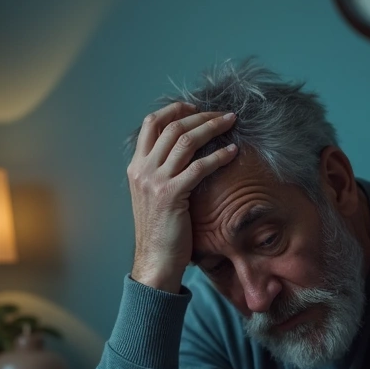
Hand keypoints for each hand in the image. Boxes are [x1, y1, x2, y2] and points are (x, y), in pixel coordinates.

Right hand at [127, 102, 238, 292]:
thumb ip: (161, 173)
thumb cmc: (160, 231)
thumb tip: (182, 154)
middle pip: (172, 126)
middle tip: (222, 113)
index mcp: (136, 167)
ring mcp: (155, 181)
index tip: (196, 108)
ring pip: (185, 140)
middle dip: (200, 115)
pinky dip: (218, 156)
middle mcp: (143, 169)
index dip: (175, 110)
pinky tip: (232, 152)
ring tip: (231, 122)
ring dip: (211, 127)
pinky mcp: (171, 195)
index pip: (152, 123)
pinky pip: (198, 167)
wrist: (154, 260)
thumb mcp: (152, 196)